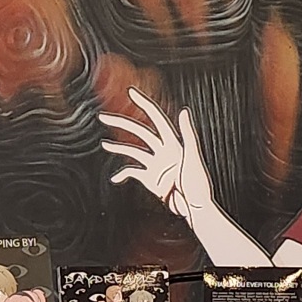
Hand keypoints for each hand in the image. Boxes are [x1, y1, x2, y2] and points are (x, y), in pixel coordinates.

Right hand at [103, 88, 214, 219]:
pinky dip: (123, 174)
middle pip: (139, 132)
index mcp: (173, 143)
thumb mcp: (193, 157)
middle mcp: (162, 151)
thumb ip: (188, 134)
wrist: (194, 208)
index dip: (144, 105)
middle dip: (121, 124)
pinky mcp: (151, 179)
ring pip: (133, 151)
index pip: (156, 119)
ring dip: (118, 148)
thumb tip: (184, 111)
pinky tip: (115, 178)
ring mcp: (156, 165)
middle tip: (103, 117)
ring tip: (104, 145)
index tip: (131, 93)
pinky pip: (133, 172)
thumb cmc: (197, 184)